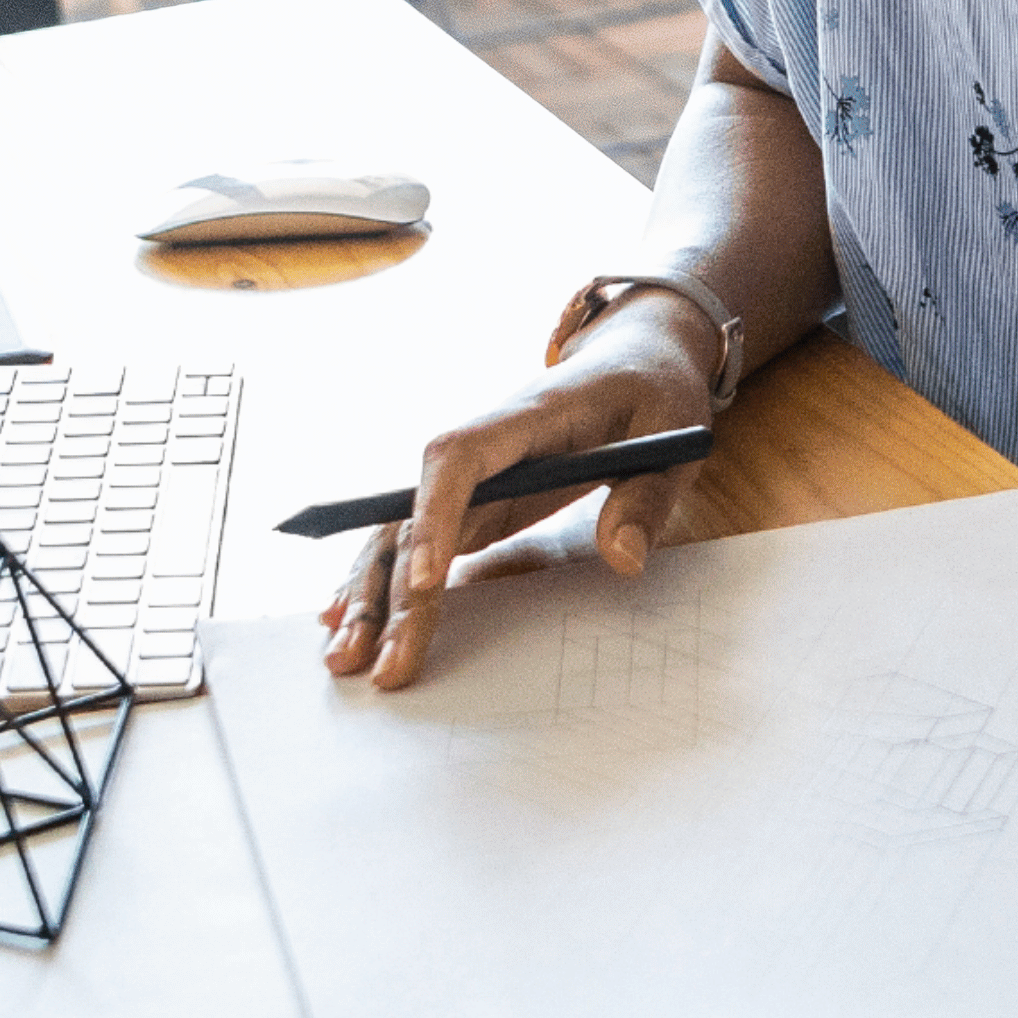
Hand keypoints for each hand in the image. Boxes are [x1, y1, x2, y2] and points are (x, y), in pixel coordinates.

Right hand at [322, 313, 718, 688]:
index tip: (427, 579)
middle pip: (415, 511)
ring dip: (371, 592)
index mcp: (525, 416)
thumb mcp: (673, 435)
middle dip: (392, 587)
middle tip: (379, 658)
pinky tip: (345, 621)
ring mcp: (469, 476)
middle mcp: (480, 446)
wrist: (634, 359)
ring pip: (400, 532)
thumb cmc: (653, 393)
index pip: (457, 458)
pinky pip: (416, 540)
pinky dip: (382, 580)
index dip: (434, 515)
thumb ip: (647, 497)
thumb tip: (624, 557)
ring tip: (345, 657)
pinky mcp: (472, 501)